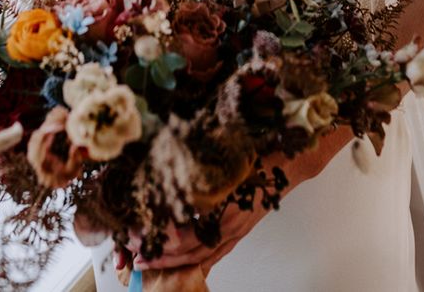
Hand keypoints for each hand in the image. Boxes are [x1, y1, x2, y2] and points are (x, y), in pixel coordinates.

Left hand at [124, 124, 354, 274]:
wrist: (287, 163)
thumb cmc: (256, 156)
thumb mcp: (222, 162)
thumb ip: (197, 176)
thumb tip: (166, 182)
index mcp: (222, 209)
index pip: (183, 236)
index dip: (158, 239)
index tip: (136, 237)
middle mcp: (228, 226)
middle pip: (188, 252)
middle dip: (160, 255)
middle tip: (135, 255)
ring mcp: (236, 231)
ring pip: (201, 257)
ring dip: (174, 262)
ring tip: (150, 263)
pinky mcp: (240, 231)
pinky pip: (216, 254)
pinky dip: (199, 263)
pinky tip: (185, 267)